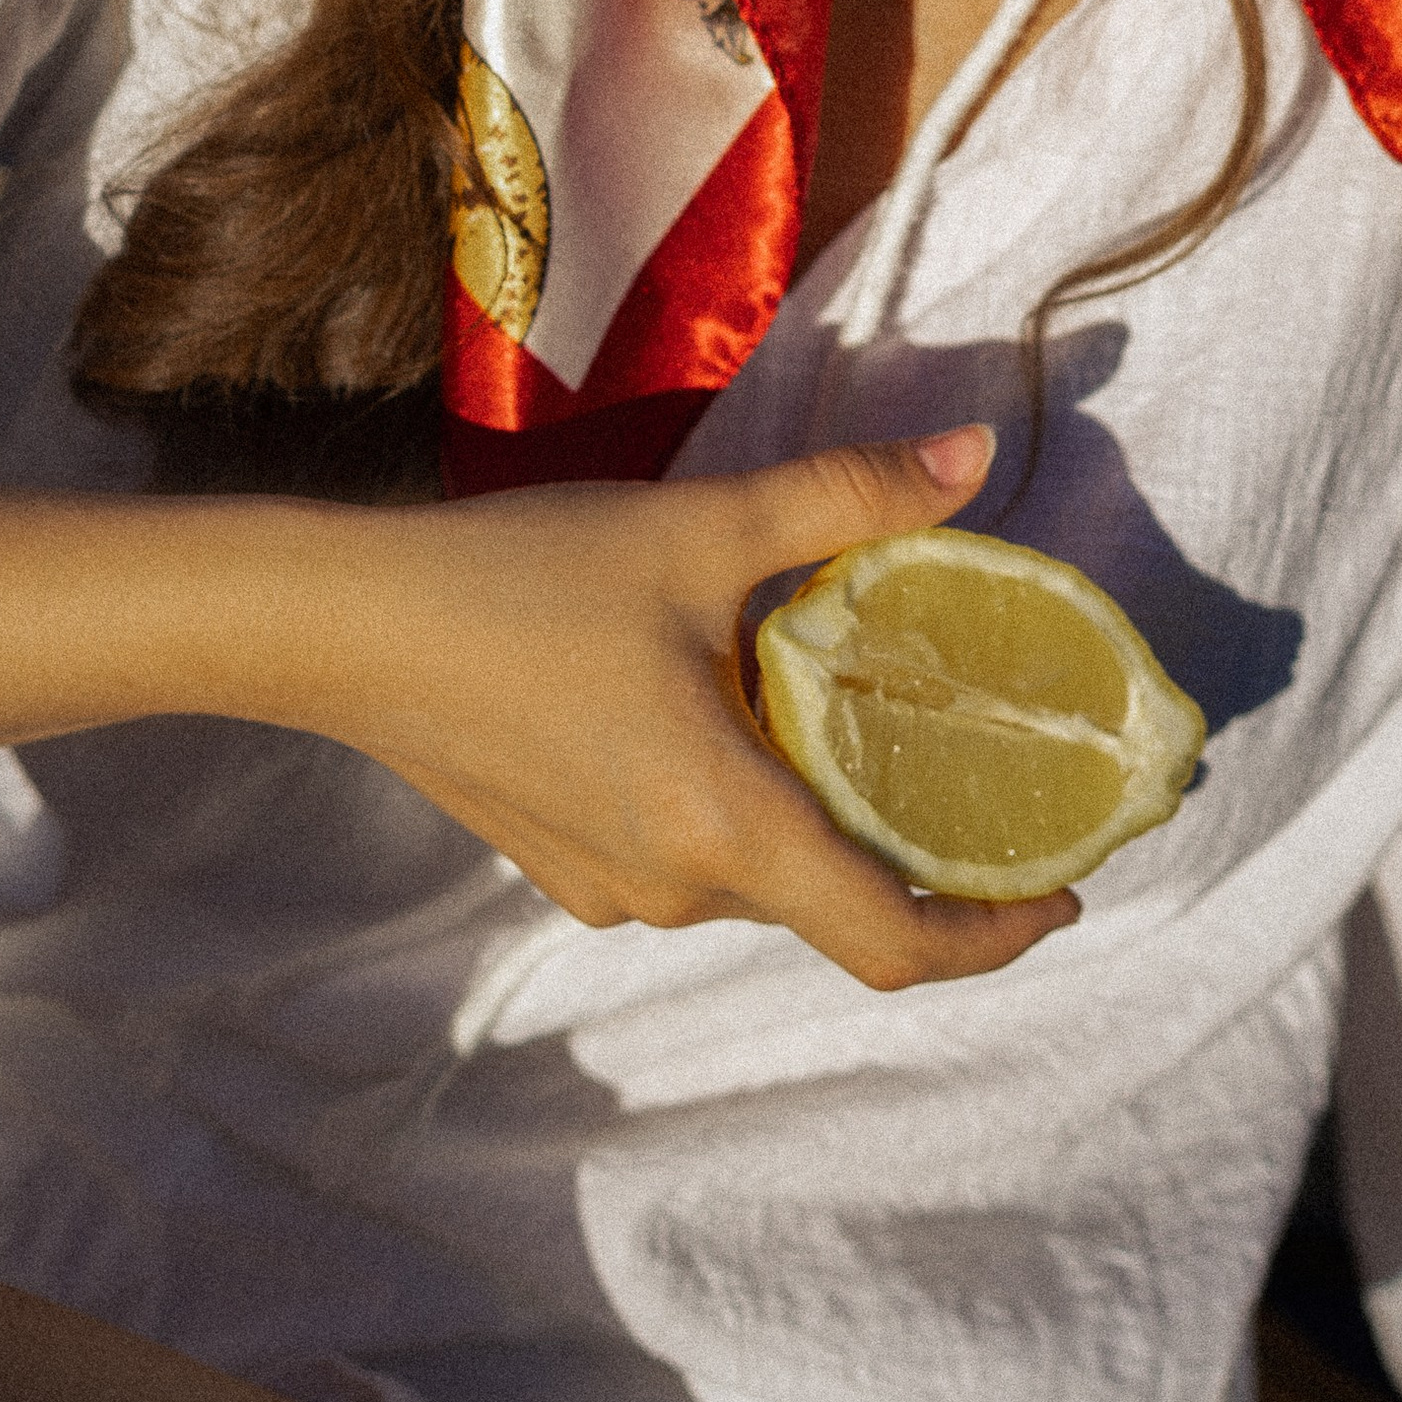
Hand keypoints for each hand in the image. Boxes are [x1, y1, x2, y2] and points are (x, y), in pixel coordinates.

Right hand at [323, 423, 1078, 993]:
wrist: (341, 624)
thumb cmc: (521, 578)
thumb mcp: (701, 529)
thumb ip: (849, 501)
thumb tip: (975, 459)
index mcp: (725, 825)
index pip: (894, 942)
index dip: (992, 933)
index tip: (1059, 892)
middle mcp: (676, 887)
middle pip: (833, 901)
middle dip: (915, 847)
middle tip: (979, 766)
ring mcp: (611, 888)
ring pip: (759, 874)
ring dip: (818, 815)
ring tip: (856, 716)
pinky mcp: (563, 864)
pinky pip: (689, 857)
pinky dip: (741, 806)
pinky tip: (734, 711)